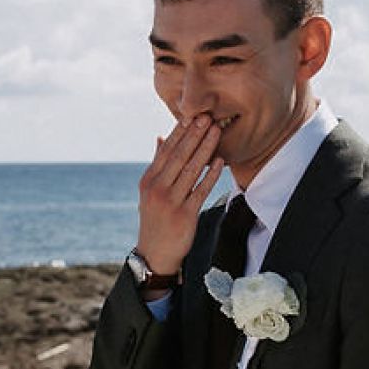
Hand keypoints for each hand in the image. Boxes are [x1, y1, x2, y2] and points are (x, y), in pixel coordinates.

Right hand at [136, 115, 225, 277]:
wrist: (155, 253)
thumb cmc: (155, 219)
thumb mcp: (149, 191)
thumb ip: (157, 164)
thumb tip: (161, 137)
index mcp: (148, 180)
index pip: (166, 151)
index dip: (180, 132)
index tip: (192, 116)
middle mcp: (157, 189)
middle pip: (179, 156)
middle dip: (194, 135)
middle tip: (207, 117)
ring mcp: (171, 202)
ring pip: (191, 170)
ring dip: (205, 149)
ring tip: (216, 132)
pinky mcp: (185, 215)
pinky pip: (201, 190)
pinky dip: (211, 175)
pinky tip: (220, 162)